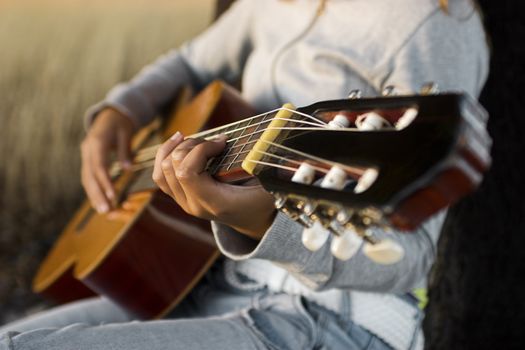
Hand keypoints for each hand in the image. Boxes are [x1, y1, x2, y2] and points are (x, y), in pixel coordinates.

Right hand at [80, 108, 134, 212]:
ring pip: (86, 178)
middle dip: (97, 194)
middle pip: (90, 176)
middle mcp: (87, 150)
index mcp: (96, 142)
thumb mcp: (125, 132)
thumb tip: (128, 169)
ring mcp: (85, 154)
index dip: (105, 182)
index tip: (113, 196)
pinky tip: (99, 202)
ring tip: (103, 211)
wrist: (109, 113)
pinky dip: (93, 190)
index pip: (99, 166)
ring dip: (94, 195)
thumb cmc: (120, 122)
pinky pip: (88, 177)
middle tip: (105, 211)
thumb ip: (125, 150)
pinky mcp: (87, 159)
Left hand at [152, 132, 276, 239]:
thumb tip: (270, 147)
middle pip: (174, 167)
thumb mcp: (270, 185)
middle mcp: (194, 205)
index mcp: (214, 203)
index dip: (200, 149)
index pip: (187, 172)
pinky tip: (178, 142)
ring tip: (190, 137)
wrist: (252, 219)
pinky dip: (165, 156)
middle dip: (191, 146)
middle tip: (213, 141)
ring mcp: (184, 203)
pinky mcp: (180, 197)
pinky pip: (161, 176)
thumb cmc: (262, 199)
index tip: (223, 141)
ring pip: (162, 171)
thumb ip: (266, 168)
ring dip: (174, 148)